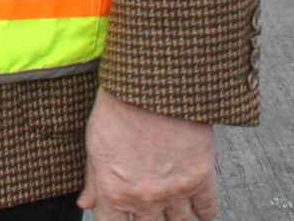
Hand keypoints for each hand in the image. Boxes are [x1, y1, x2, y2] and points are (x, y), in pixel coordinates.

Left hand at [77, 91, 217, 220]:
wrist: (151, 85)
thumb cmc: (118, 107)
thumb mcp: (96, 144)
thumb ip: (94, 180)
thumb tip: (86, 203)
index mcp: (116, 192)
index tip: (121, 218)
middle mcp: (146, 198)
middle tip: (150, 208)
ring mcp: (175, 191)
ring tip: (174, 214)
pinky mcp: (200, 177)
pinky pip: (207, 209)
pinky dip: (204, 214)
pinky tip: (199, 212)